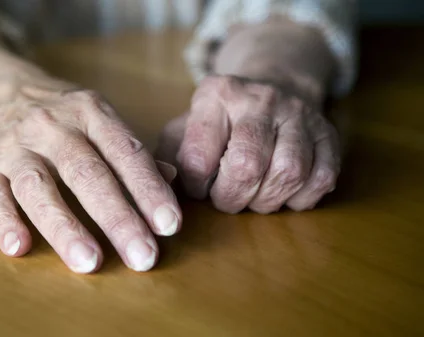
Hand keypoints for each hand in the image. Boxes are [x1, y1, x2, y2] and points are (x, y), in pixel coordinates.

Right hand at [0, 77, 181, 272]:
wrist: (0, 91)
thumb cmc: (64, 117)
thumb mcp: (100, 119)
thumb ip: (132, 151)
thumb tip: (172, 179)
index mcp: (90, 112)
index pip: (125, 152)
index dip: (148, 189)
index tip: (169, 226)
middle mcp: (52, 126)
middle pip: (86, 173)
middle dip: (117, 218)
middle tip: (141, 257)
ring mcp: (14, 146)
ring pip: (37, 187)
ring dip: (64, 226)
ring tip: (89, 262)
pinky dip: (3, 221)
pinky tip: (19, 248)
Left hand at [157, 75, 339, 212]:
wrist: (275, 82)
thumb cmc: (220, 119)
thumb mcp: (184, 126)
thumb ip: (168, 154)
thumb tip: (165, 181)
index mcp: (217, 94)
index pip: (198, 157)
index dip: (196, 186)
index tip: (200, 186)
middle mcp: (261, 99)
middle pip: (247, 165)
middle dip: (231, 198)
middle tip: (226, 200)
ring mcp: (300, 115)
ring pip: (288, 173)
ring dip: (266, 200)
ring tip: (253, 196)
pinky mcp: (328, 134)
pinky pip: (321, 179)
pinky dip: (299, 198)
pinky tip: (282, 192)